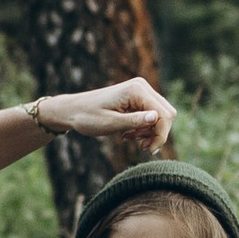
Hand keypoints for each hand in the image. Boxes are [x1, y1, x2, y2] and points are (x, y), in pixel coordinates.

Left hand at [41, 77, 173, 159]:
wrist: (72, 110)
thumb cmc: (87, 117)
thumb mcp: (110, 123)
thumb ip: (134, 121)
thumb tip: (157, 118)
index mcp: (136, 90)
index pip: (163, 114)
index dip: (161, 135)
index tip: (148, 150)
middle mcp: (142, 87)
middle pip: (167, 114)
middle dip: (158, 134)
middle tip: (141, 147)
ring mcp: (140, 91)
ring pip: (161, 115)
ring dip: (151, 132)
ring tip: (132, 139)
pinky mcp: (137, 98)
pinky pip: (152, 115)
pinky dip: (145, 128)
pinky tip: (130, 134)